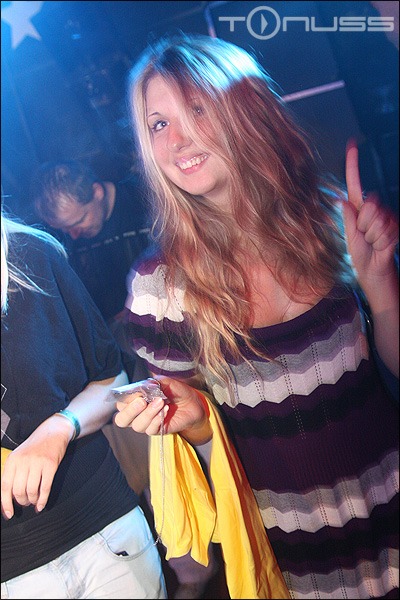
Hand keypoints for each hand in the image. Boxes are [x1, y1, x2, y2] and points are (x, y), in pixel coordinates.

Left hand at [1, 416, 71, 519]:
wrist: (53, 432)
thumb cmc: (35, 447)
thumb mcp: (19, 457)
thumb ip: (13, 474)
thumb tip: (7, 498)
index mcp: (13, 460)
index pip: (5, 486)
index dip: (6, 503)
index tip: (9, 514)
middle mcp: (23, 461)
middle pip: (18, 491)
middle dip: (22, 502)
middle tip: (25, 503)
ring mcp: (38, 462)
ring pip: (32, 491)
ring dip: (32, 501)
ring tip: (33, 501)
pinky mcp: (50, 465)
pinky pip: (45, 488)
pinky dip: (43, 500)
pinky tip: (41, 505)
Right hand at [114, 376, 210, 441]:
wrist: (193, 403)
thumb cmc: (176, 391)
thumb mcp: (166, 382)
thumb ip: (155, 383)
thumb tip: (146, 385)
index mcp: (134, 400)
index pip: (120, 403)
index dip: (126, 399)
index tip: (138, 393)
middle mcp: (137, 413)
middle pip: (121, 420)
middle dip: (130, 411)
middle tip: (142, 402)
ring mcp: (147, 423)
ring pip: (137, 426)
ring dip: (148, 413)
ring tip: (160, 402)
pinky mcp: (157, 430)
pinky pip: (150, 430)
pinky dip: (157, 419)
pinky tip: (166, 410)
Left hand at [343, 139, 397, 290]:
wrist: (375, 272)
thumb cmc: (361, 256)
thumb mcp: (350, 238)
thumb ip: (348, 219)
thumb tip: (342, 200)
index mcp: (358, 209)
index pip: (355, 183)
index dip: (353, 164)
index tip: (353, 144)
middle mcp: (373, 209)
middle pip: (369, 205)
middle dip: (364, 225)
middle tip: (365, 237)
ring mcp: (386, 217)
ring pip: (378, 219)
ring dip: (373, 235)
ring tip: (373, 243)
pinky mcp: (395, 226)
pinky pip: (387, 229)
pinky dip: (382, 240)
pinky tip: (382, 245)